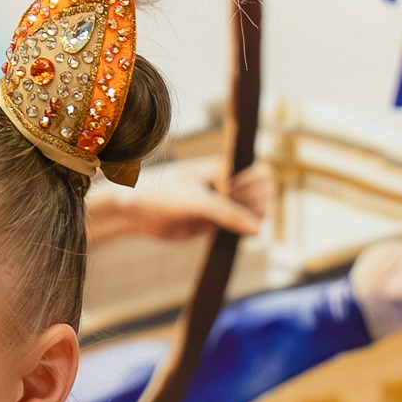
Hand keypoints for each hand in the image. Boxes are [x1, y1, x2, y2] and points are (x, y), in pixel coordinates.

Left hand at [86, 161, 270, 248]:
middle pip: (263, 194)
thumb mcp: (198, 204)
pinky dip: (242, 232)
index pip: (262, 174)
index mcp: (225, 166)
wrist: (138, 213)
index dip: (258, 188)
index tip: (235, 197)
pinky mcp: (216, 221)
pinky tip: (234, 236)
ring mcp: (223, 202)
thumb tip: (258, 229)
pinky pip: (240, 227)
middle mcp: (228, 182)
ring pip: (254, 212)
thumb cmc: (164, 197)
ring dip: (249, 221)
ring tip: (229, 225)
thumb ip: (228, 215)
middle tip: (226, 213)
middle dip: (253, 206)